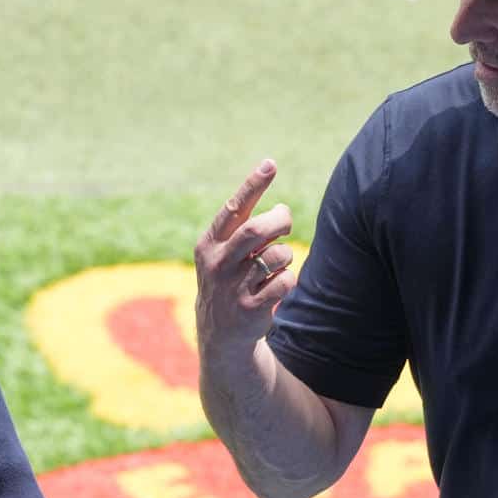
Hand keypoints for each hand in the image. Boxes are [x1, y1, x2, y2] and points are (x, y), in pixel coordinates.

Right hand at [194, 158, 299, 367]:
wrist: (220, 333)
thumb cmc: (230, 279)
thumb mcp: (225, 253)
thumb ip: (247, 230)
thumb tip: (282, 211)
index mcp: (209, 244)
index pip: (233, 208)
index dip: (252, 185)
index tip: (270, 164)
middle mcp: (217, 263)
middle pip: (257, 230)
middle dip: (280, 220)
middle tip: (285, 221)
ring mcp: (233, 287)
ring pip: (277, 255)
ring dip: (286, 254)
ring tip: (278, 263)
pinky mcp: (250, 308)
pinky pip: (285, 281)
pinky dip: (288, 278)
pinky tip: (277, 286)